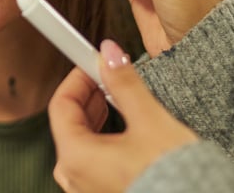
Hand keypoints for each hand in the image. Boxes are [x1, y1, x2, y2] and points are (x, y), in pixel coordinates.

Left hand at [49, 39, 197, 192]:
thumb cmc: (173, 178)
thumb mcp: (150, 122)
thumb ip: (125, 84)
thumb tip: (110, 54)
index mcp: (76, 158)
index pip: (61, 104)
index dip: (78, 77)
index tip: (94, 63)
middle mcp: (75, 177)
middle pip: (69, 122)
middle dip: (90, 94)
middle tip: (110, 77)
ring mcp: (87, 189)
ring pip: (82, 141)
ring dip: (98, 115)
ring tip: (120, 100)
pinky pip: (93, 159)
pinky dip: (104, 138)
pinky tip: (124, 128)